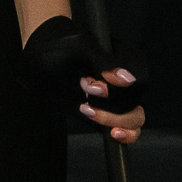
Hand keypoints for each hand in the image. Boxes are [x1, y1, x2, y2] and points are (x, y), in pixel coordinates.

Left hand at [23, 15, 143, 143]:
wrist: (41, 63)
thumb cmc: (63, 49)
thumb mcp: (80, 48)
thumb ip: (104, 61)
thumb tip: (127, 80)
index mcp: (128, 59)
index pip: (140, 80)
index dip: (123, 88)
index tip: (96, 84)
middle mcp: (128, 81)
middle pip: (137, 102)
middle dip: (111, 103)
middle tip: (86, 90)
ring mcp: (120, 99)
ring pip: (135, 119)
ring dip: (112, 119)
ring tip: (86, 108)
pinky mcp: (111, 115)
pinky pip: (129, 131)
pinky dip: (123, 134)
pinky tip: (110, 132)